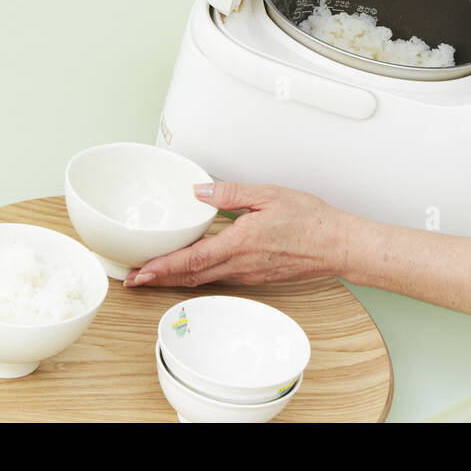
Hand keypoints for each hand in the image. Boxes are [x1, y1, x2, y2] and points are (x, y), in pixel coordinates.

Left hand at [125, 181, 343, 288]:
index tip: (139, 273)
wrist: (337, 245)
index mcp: (239, 244)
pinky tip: (192, 268)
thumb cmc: (310, 220)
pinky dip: (198, 276)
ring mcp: (248, 275)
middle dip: (159, 279)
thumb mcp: (268, 195)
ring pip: (203, 280)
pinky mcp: (256, 277)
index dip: (161, 269)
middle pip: (190, 277)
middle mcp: (240, 266)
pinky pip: (220, 278)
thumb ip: (230, 193)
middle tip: (134, 279)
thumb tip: (199, 190)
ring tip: (155, 273)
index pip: (191, 261)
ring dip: (176, 278)